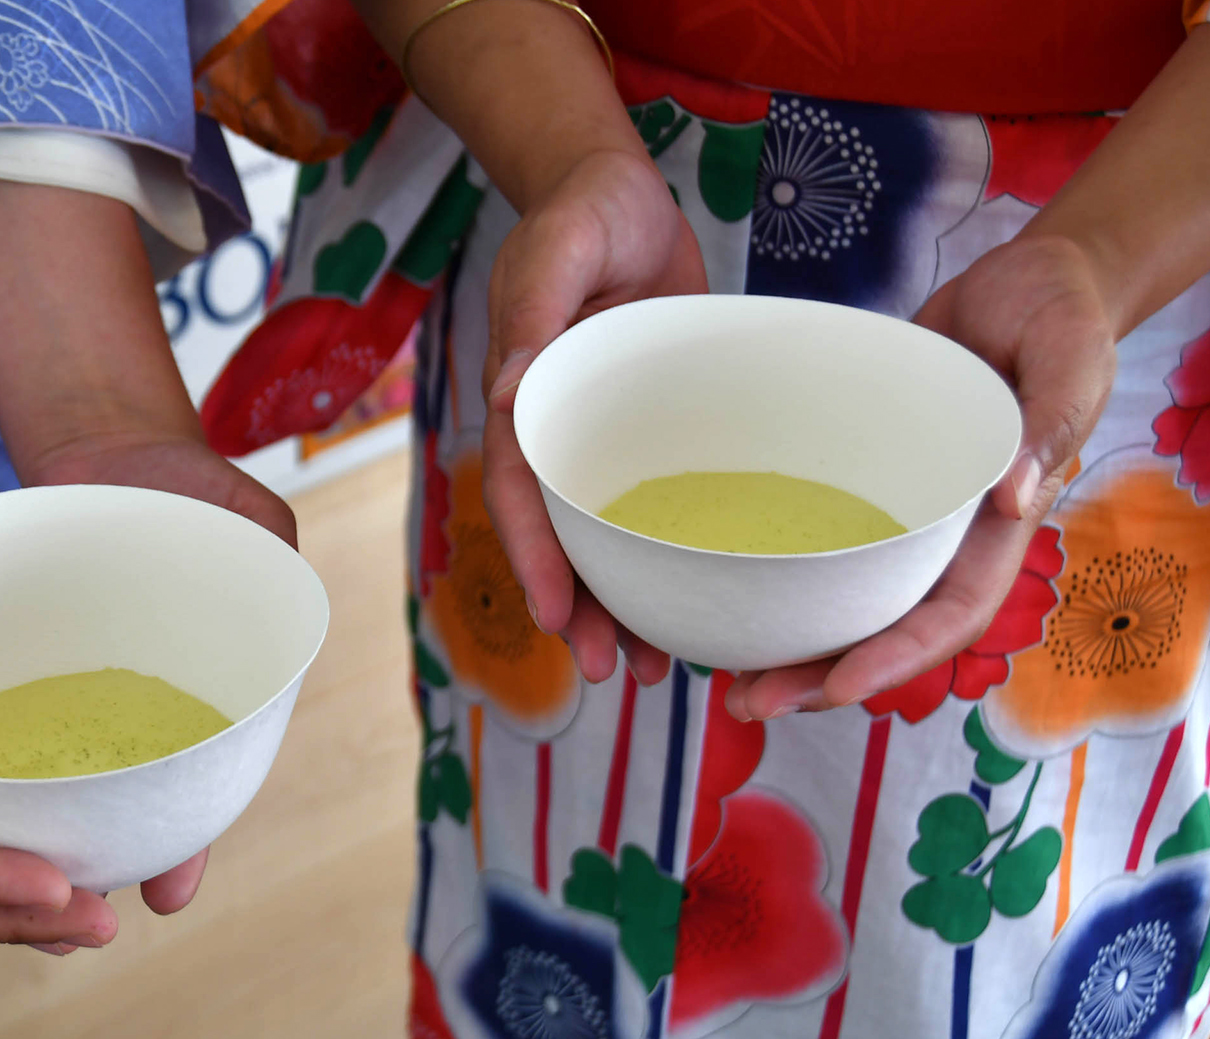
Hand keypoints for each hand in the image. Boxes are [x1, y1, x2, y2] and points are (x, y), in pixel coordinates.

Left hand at [18, 428, 298, 911]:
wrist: (108, 457)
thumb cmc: (186, 492)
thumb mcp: (242, 514)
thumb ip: (269, 543)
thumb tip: (285, 564)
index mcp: (195, 707)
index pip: (196, 792)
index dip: (186, 846)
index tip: (168, 895)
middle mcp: (128, 721)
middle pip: (113, 815)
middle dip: (92, 871)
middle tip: (65, 925)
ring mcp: (62, 704)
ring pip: (42, 789)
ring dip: (24, 843)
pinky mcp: (5, 678)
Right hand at [480, 148, 707, 683]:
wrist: (622, 194)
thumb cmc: (582, 212)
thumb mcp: (556, 250)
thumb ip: (536, 314)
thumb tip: (506, 392)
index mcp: (526, 402)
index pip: (520, 495)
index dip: (534, 560)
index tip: (554, 618)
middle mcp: (561, 435)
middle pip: (563, 540)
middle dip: (579, 612)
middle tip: (608, 673)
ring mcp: (608, 441)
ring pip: (610, 538)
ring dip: (625, 605)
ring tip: (655, 669)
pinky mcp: (656, 434)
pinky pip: (660, 506)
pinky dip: (673, 556)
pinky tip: (703, 599)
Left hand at [726, 234, 1116, 719]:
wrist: (1026, 282)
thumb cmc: (1058, 314)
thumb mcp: (1070, 352)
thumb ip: (1053, 418)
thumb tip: (1015, 495)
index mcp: (999, 523)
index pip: (951, 612)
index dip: (899, 658)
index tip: (840, 688)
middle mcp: (945, 534)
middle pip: (885, 629)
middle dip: (823, 677)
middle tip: (750, 704)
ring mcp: (901, 514)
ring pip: (846, 601)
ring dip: (792, 648)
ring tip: (727, 683)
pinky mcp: (862, 482)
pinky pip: (821, 545)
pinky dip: (779, 581)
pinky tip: (727, 600)